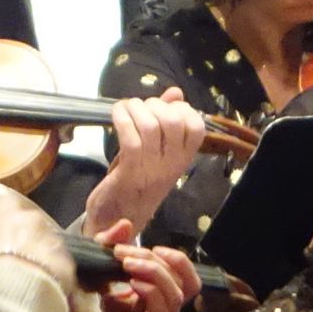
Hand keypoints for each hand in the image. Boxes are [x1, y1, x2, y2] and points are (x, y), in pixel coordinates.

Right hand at [0, 189, 80, 304]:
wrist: (15, 292)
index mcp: (7, 211)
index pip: (5, 203)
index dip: (4, 216)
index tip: (0, 229)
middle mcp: (34, 218)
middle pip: (32, 221)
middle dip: (27, 234)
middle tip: (17, 255)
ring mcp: (54, 237)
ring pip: (49, 240)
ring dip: (42, 251)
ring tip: (32, 273)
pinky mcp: (67, 258)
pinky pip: (60, 260)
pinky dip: (55, 269)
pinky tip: (45, 283)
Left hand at [70, 221, 198, 311]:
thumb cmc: (78, 307)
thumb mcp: (96, 267)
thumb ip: (110, 245)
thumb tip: (126, 225)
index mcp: (154, 298)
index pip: (185, 278)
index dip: (177, 259)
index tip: (152, 246)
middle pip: (185, 284)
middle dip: (157, 261)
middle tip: (125, 255)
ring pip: (176, 296)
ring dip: (154, 273)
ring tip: (127, 265)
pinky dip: (151, 292)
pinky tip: (132, 284)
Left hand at [81, 89, 206, 236]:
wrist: (115, 219)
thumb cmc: (136, 180)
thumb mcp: (156, 151)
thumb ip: (166, 120)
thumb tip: (176, 93)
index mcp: (182, 160)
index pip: (197, 128)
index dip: (182, 109)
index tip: (165, 106)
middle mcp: (171, 165)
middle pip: (174, 122)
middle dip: (156, 105)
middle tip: (142, 107)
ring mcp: (151, 169)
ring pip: (151, 126)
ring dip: (136, 108)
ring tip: (127, 108)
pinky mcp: (129, 172)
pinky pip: (130, 139)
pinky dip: (122, 119)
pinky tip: (117, 113)